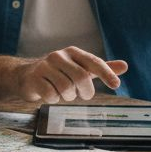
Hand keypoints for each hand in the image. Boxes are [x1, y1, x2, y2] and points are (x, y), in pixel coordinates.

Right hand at [14, 47, 128, 102]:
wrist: (25, 75)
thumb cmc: (58, 73)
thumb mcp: (80, 68)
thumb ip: (100, 68)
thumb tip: (125, 66)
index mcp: (72, 52)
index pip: (93, 62)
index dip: (106, 74)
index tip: (116, 85)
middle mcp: (59, 56)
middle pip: (81, 77)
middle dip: (85, 92)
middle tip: (83, 95)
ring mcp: (44, 66)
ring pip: (66, 88)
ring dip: (68, 97)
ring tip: (64, 94)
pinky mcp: (34, 78)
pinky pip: (51, 95)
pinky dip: (54, 99)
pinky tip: (50, 95)